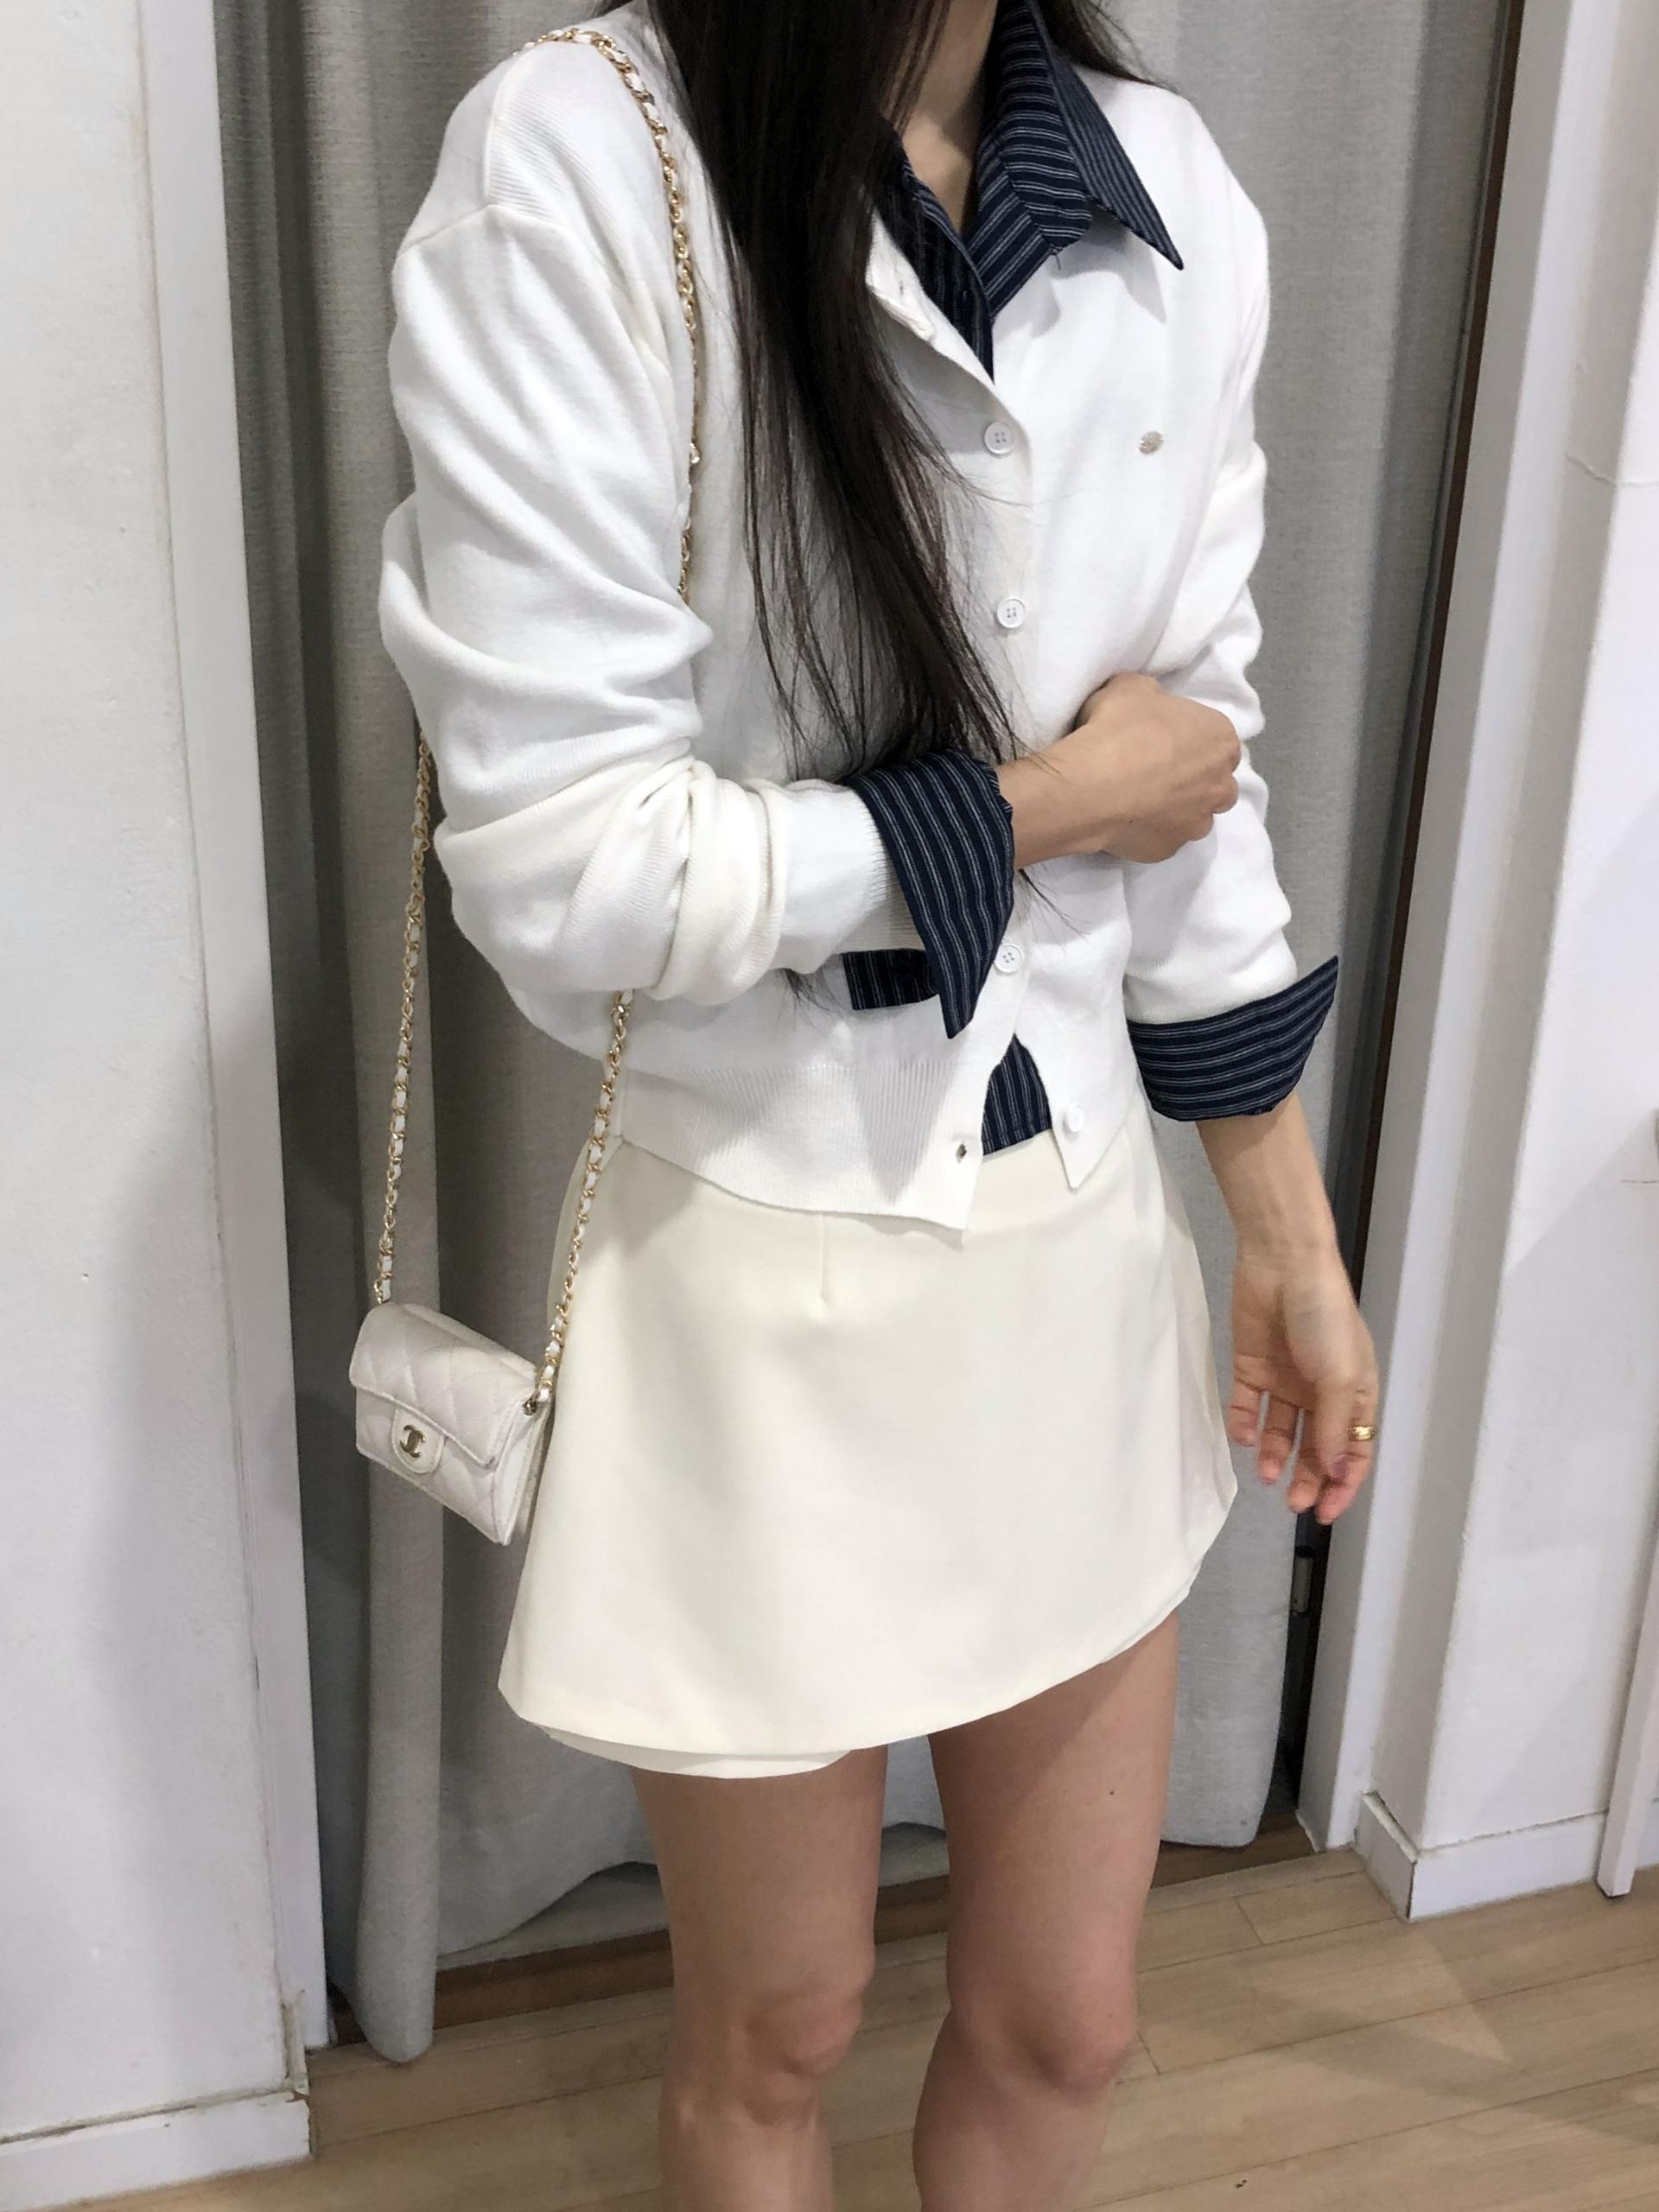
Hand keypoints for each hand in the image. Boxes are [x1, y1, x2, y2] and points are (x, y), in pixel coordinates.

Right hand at [996, 672, 1239, 866]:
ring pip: (1197, 815)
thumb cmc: (1116, 729)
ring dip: (1179, 808)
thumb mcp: (1131, 687)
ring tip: (1142, 801)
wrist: (1088, 788)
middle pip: (1217, 781)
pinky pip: (1166, 838)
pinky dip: (1152, 830)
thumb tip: (1151, 706)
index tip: (1161, 739)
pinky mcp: (1171, 850)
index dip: (1190, 737)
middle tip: (1157, 772)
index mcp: (1220, 739)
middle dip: (1196, 778)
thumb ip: (1153, 696)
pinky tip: (1127, 820)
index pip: (1216, 738)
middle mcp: (1221, 784)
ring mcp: (1198, 822)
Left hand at [1225, 1243, 1378, 1523]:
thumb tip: (1337, 1474)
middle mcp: (1320, 1391)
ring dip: (1274, 1455)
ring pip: (1280, 1431)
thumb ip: (1335, 1427)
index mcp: (1353, 1392)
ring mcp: (1285, 1379)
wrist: (1282, 1265)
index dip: (1343, 1483)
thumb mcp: (1339, 1376)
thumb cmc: (1323, 1320)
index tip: (1325, 1513)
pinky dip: (1243, 1424)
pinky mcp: (1251, 1367)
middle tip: (1292, 1502)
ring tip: (1265, 1473)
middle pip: (1316, 1447)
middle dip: (1307, 1477)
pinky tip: (1242, 1437)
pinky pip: (1246, 1405)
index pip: (1353, 1449)